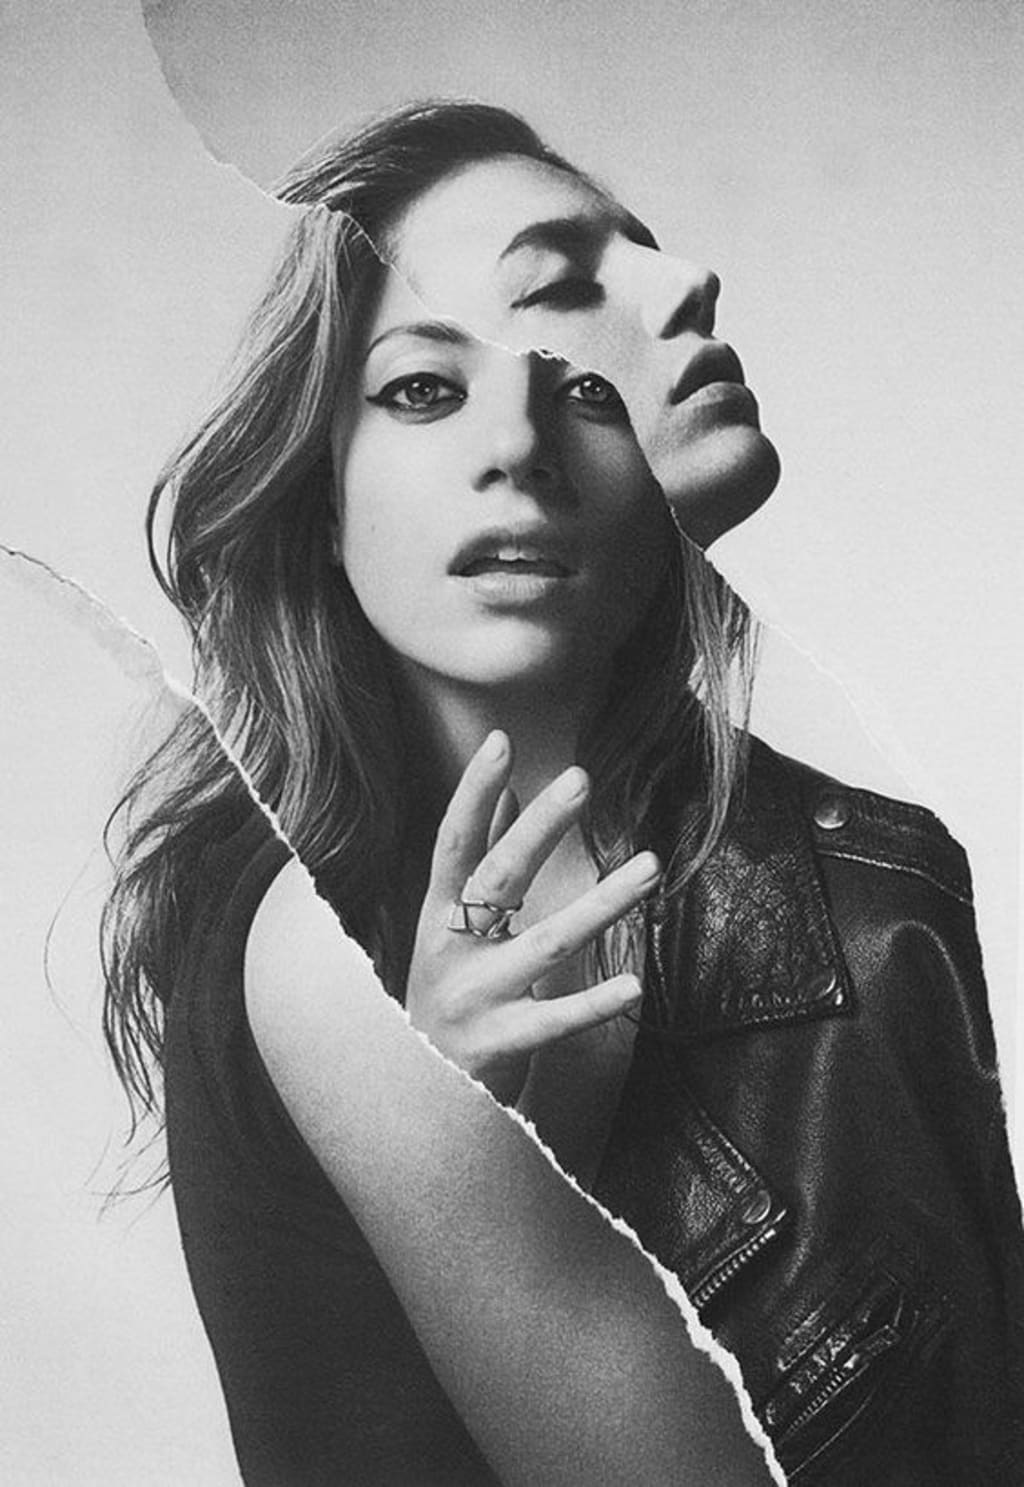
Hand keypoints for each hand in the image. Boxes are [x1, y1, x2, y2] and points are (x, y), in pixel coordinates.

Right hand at [404, 730, 660, 1102]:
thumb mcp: (452, 930)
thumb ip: (480, 862)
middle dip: (538, 826)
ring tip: (649, 867)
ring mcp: (475, 998)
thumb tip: (513, 793)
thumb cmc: (446, 997)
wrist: (416, 1099)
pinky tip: (635, 985)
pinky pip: (555, 1020)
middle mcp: (450, 950)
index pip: (453, 843)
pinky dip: (595, 1003)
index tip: (500, 741)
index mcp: (437, 916)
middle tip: (580, 777)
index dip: (474, 792)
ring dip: (601, 904)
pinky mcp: (501, 1045)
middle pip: (496, 877)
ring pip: (545, 944)